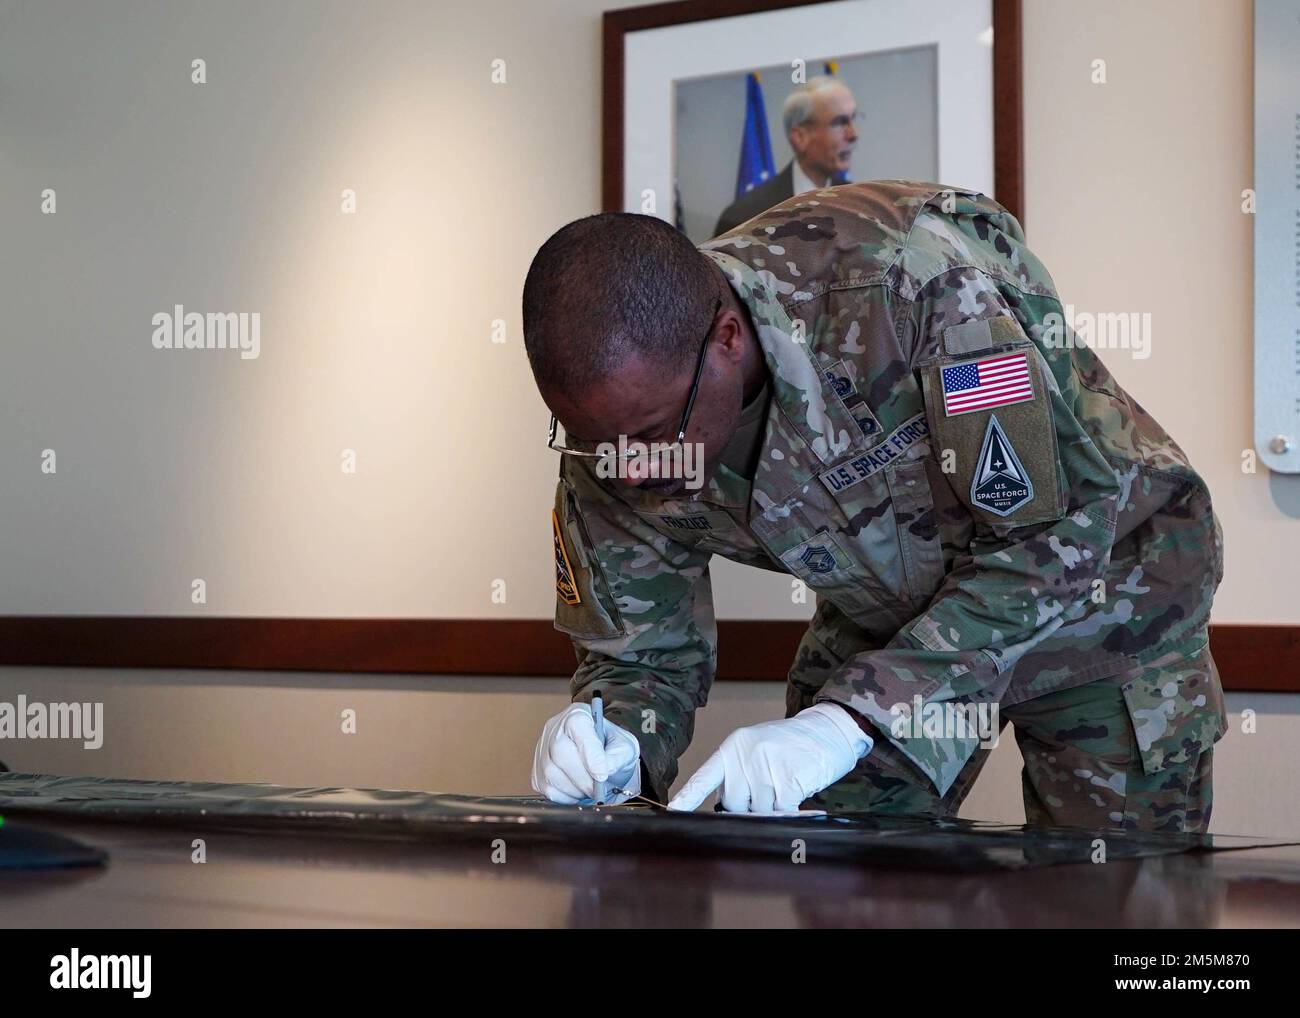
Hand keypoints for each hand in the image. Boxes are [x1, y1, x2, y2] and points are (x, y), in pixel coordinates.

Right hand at [531, 702, 641, 804]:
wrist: (602, 763)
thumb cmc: (611, 749)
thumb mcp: (625, 747)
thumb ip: (619, 755)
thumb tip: (606, 768)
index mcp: (578, 715)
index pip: (577, 725)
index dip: (590, 752)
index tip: (602, 774)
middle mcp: (556, 729)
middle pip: (560, 751)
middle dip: (582, 777)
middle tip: (598, 789)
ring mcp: (543, 750)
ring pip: (551, 772)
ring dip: (575, 789)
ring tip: (590, 789)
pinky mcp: (537, 772)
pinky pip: (546, 789)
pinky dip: (565, 797)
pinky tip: (578, 792)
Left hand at [667, 703, 871, 812]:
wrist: (828, 729)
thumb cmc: (791, 746)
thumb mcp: (757, 750)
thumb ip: (740, 776)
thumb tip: (730, 812)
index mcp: (733, 747)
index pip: (705, 777)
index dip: (688, 797)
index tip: (672, 811)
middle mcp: (745, 754)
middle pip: (735, 805)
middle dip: (750, 808)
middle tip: (770, 790)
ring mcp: (766, 765)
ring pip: (759, 812)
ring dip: (774, 809)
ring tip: (787, 785)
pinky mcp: (788, 777)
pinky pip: (782, 811)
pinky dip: (791, 812)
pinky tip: (799, 796)